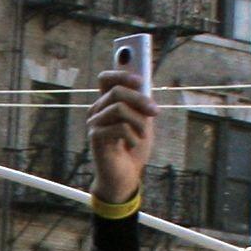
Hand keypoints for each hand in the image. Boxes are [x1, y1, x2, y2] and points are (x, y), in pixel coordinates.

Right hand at [88, 69, 156, 206]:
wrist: (125, 176)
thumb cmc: (133, 148)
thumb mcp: (143, 121)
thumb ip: (142, 104)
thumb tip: (147, 84)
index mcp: (107, 103)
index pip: (106, 79)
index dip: (122, 74)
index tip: (141, 81)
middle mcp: (97, 110)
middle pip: (116, 90)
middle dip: (140, 99)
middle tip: (155, 112)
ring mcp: (95, 123)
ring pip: (119, 108)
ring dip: (138, 121)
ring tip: (142, 134)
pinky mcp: (95, 137)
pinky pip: (120, 127)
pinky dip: (133, 136)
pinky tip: (132, 145)